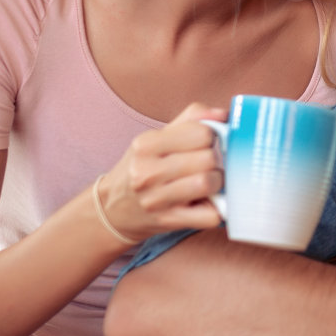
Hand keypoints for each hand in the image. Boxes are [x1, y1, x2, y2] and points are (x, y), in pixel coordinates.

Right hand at [96, 102, 228, 241]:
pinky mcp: (168, 221)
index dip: (212, 138)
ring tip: (208, 183)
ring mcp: (156, 199)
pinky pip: (210, 215)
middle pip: (208, 158)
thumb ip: (191, 119)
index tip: (207, 145)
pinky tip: (206, 203)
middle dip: (216, 161)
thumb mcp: (157, 138)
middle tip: (209, 166)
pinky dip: (216, 209)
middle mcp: (147, 171)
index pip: (201, 132)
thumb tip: (222, 114)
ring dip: (217, 183)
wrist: (113, 209)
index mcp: (146, 144)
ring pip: (208, 183)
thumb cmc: (143, 169)